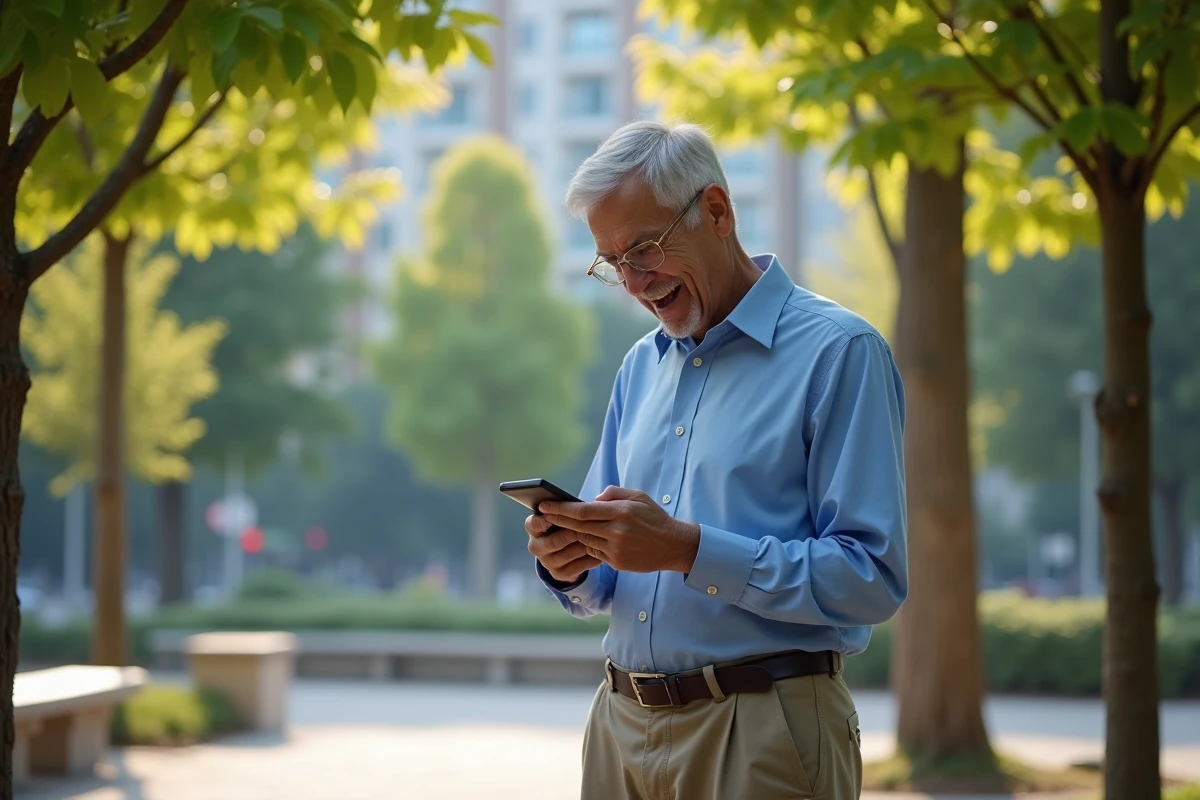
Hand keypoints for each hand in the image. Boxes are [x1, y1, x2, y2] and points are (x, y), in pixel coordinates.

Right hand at [526, 513, 601, 584]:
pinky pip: (578, 566)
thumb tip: (583, 503)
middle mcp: (536, 546)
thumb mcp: (562, 515)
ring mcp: (547, 562)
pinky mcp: (559, 573)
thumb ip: (567, 507)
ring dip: (584, 545)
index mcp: (534, 528)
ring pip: (568, 554)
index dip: (543, 521)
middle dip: (571, 534)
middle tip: (586, 527)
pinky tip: (601, 551)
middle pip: (553, 542)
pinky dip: (591, 558)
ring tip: (598, 538)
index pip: (533, 524)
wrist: (567, 551)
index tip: (552, 516)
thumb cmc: (565, 524)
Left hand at [540, 486, 700, 573]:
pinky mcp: (616, 562)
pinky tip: (582, 538)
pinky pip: (594, 552)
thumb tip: (592, 499)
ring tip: (559, 525)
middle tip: (542, 514)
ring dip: (572, 533)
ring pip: (584, 540)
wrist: (673, 545)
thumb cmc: (654, 517)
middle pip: (579, 525)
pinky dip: (588, 545)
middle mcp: (617, 531)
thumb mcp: (638, 496)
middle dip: (558, 520)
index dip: (561, 508)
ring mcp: (616, 548)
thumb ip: (614, 493)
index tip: (545, 505)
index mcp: (621, 511)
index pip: (584, 510)